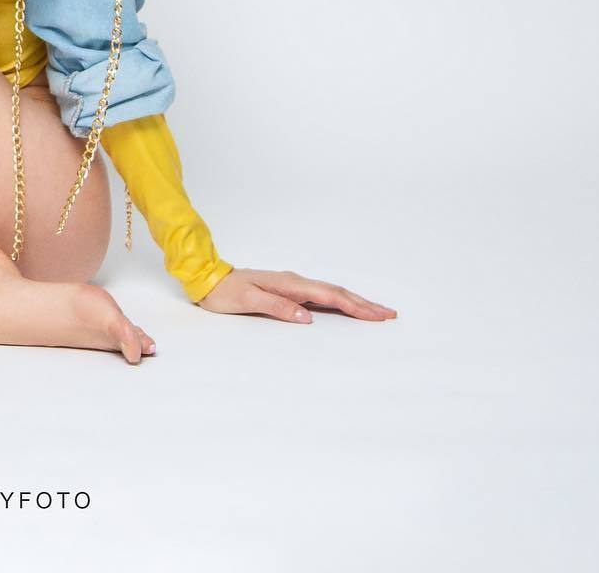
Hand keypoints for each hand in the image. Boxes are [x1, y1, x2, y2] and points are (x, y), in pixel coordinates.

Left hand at [196, 267, 396, 321]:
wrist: (209, 280)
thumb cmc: (226, 293)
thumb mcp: (248, 302)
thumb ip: (277, 308)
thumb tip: (308, 318)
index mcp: (290, 285)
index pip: (330, 296)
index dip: (355, 306)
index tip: (378, 315)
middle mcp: (295, 283)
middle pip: (337, 293)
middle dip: (364, 304)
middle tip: (389, 314)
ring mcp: (293, 287)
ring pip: (331, 294)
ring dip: (355, 302)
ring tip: (376, 312)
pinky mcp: (288, 292)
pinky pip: (320, 297)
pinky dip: (339, 302)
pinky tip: (346, 308)